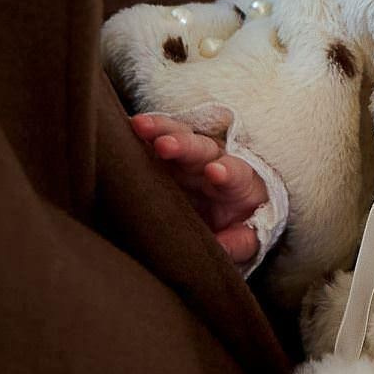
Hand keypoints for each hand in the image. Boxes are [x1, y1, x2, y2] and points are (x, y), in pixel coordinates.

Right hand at [129, 112, 270, 267]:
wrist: (228, 213)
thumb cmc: (239, 225)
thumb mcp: (246, 237)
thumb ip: (239, 241)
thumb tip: (222, 248)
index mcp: (238, 183)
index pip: (235, 174)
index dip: (225, 172)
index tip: (215, 172)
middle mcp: (213, 163)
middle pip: (202, 150)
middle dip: (184, 145)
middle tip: (166, 145)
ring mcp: (187, 159)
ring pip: (177, 137)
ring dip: (160, 130)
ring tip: (140, 124)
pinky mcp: (165, 158)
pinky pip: (154, 140)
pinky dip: (141, 134)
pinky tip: (126, 126)